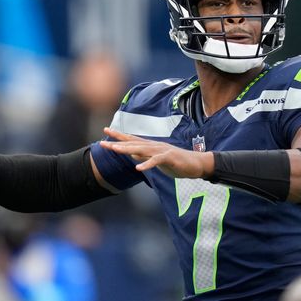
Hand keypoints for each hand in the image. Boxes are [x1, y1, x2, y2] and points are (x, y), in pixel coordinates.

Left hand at [99, 127, 213, 178]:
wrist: (197, 164)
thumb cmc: (177, 163)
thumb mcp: (157, 161)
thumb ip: (145, 157)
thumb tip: (132, 154)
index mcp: (152, 146)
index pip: (132, 140)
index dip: (118, 136)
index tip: (105, 131)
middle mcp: (155, 146)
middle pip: (133, 144)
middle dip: (117, 143)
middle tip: (103, 143)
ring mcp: (162, 151)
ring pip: (142, 149)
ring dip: (128, 150)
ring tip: (115, 150)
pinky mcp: (170, 158)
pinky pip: (156, 161)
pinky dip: (147, 164)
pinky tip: (138, 168)